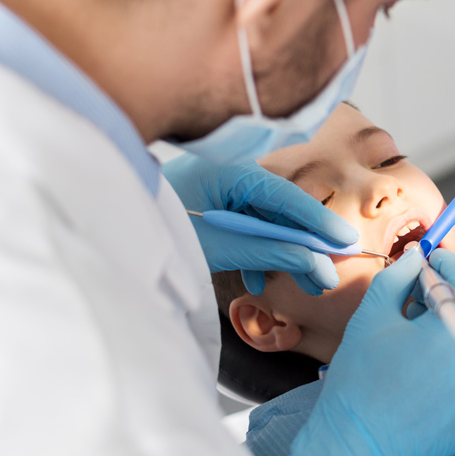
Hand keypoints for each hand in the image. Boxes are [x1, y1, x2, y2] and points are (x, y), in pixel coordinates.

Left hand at [162, 153, 357, 295]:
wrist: (110, 240)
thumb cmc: (158, 234)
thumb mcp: (221, 248)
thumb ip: (271, 253)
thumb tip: (316, 264)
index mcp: (226, 172)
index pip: (285, 196)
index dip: (318, 221)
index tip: (344, 242)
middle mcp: (225, 176)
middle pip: (279, 209)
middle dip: (305, 243)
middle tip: (331, 270)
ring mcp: (216, 193)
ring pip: (264, 221)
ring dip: (283, 252)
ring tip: (304, 283)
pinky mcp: (208, 210)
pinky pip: (245, 228)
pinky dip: (257, 251)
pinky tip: (259, 279)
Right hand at [289, 248, 454, 455]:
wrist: (355, 451)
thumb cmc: (359, 388)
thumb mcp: (372, 318)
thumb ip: (399, 278)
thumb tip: (416, 258)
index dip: (446, 263)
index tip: (430, 258)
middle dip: (444, 300)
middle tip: (414, 298)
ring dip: (449, 335)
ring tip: (413, 341)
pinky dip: (454, 366)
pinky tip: (423, 371)